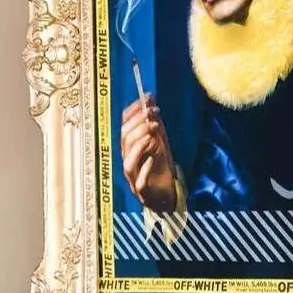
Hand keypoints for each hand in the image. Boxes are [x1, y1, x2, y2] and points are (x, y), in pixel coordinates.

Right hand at [120, 94, 175, 213]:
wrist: (167, 194)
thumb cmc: (160, 166)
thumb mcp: (160, 140)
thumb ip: (155, 122)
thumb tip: (150, 98)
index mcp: (130, 148)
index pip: (125, 127)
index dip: (133, 112)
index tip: (146, 99)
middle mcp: (129, 161)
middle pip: (125, 141)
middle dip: (137, 125)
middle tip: (151, 115)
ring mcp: (134, 178)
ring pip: (128, 162)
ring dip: (139, 145)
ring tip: (152, 133)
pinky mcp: (143, 192)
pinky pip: (140, 181)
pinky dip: (145, 169)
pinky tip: (152, 159)